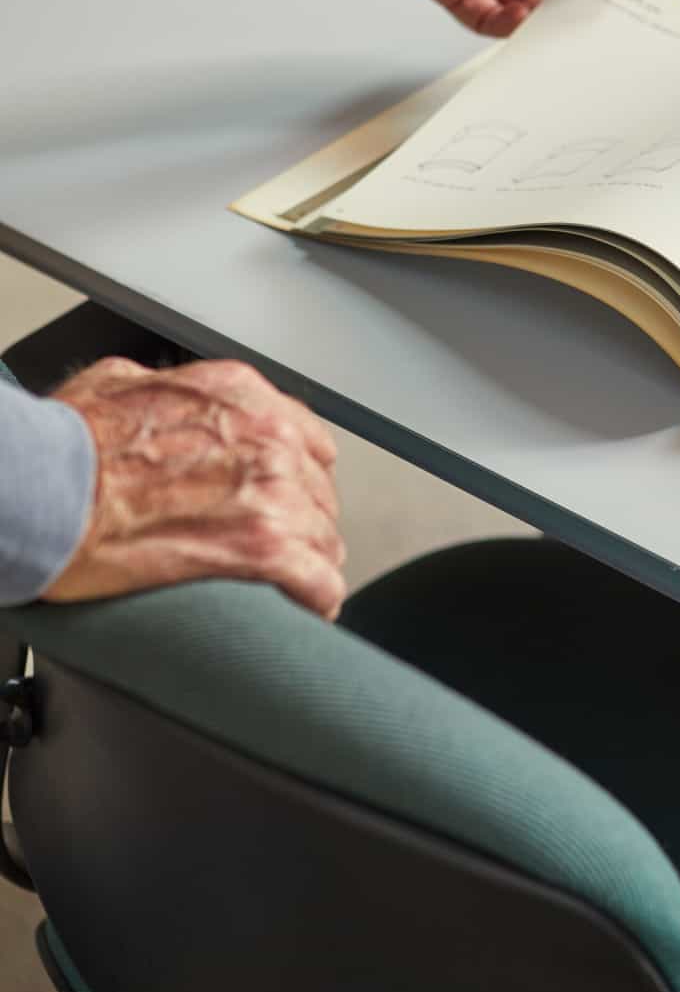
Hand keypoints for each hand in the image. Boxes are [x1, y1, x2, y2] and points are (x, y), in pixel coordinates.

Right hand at [45, 357, 345, 618]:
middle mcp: (267, 439)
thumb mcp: (118, 384)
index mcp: (239, 398)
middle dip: (302, 518)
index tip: (291, 493)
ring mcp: (271, 493)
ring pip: (324, 536)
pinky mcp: (262, 548)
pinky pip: (318, 581)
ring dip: (309, 559)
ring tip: (292, 582)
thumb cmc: (66, 442)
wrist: (43, 487)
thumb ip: (164, 391)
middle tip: (281, 542)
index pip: (306, 438)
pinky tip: (305, 607)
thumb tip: (162, 397)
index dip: (298, 473)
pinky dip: (314, 597)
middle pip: (318, 490)